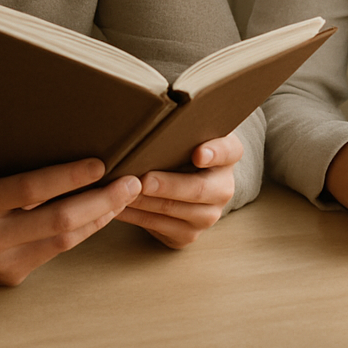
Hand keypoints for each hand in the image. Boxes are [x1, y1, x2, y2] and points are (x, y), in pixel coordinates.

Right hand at [0, 158, 140, 285]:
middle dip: (102, 201)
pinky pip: (55, 251)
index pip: (30, 188)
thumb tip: (70, 141)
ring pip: (63, 240)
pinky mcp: (8, 277)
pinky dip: (82, 230)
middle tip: (131, 181)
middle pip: (57, 220)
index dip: (69, 176)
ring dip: (100, 216)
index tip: (101, 162)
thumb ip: (15, 164)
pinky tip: (101, 214)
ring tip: (125, 195)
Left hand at [115, 133, 242, 248]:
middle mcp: (223, 188)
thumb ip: (182, 126)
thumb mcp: (190, 134)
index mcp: (228, 156)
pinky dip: (136, 216)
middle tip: (144, 180)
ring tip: (122, 192)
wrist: (188, 182)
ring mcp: (208, 215)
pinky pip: (159, 227)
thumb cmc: (183, 149)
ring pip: (174, 211)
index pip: (228, 150)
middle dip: (168, 185)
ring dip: (145, 202)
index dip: (214, 153)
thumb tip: (154, 113)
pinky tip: (119, 207)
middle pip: (198, 189)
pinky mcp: (188, 234)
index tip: (198, 154)